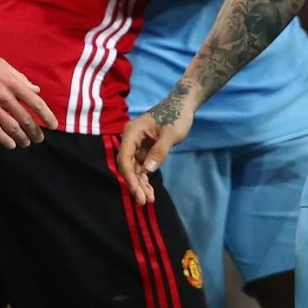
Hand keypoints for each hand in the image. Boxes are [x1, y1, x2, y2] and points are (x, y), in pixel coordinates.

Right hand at [0, 46, 54, 148]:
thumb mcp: (2, 65)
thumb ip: (20, 78)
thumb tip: (35, 89)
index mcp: (12, 82)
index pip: (35, 102)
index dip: (46, 115)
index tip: (53, 125)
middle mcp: (3, 95)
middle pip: (25, 118)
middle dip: (35, 131)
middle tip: (39, 138)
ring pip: (11, 127)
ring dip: (21, 137)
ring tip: (26, 142)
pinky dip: (4, 139)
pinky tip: (11, 145)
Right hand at [115, 83, 197, 204]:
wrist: (182, 106)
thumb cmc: (177, 116)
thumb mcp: (171, 134)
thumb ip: (159, 151)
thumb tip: (148, 170)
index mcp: (132, 132)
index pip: (125, 158)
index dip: (130, 177)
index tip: (138, 192)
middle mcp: (131, 139)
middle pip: (128, 165)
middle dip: (135, 184)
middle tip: (144, 201)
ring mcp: (137, 145)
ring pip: (134, 168)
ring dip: (140, 184)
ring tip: (149, 200)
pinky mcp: (144, 149)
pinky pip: (141, 166)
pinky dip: (145, 178)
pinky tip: (150, 191)